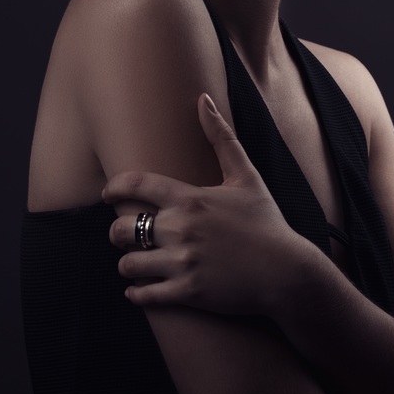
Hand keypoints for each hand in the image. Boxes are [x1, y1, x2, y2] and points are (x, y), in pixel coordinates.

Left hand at [103, 93, 303, 315]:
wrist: (286, 272)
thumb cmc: (266, 220)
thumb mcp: (245, 175)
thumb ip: (221, 137)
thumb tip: (203, 99)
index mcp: (190, 198)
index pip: (136, 186)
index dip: (114, 188)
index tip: (107, 193)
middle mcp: (181, 229)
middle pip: (122, 228)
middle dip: (116, 231)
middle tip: (122, 232)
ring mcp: (183, 262)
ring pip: (129, 263)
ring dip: (127, 262)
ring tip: (134, 260)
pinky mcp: (188, 292)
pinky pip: (145, 294)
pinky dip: (136, 292)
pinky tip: (138, 289)